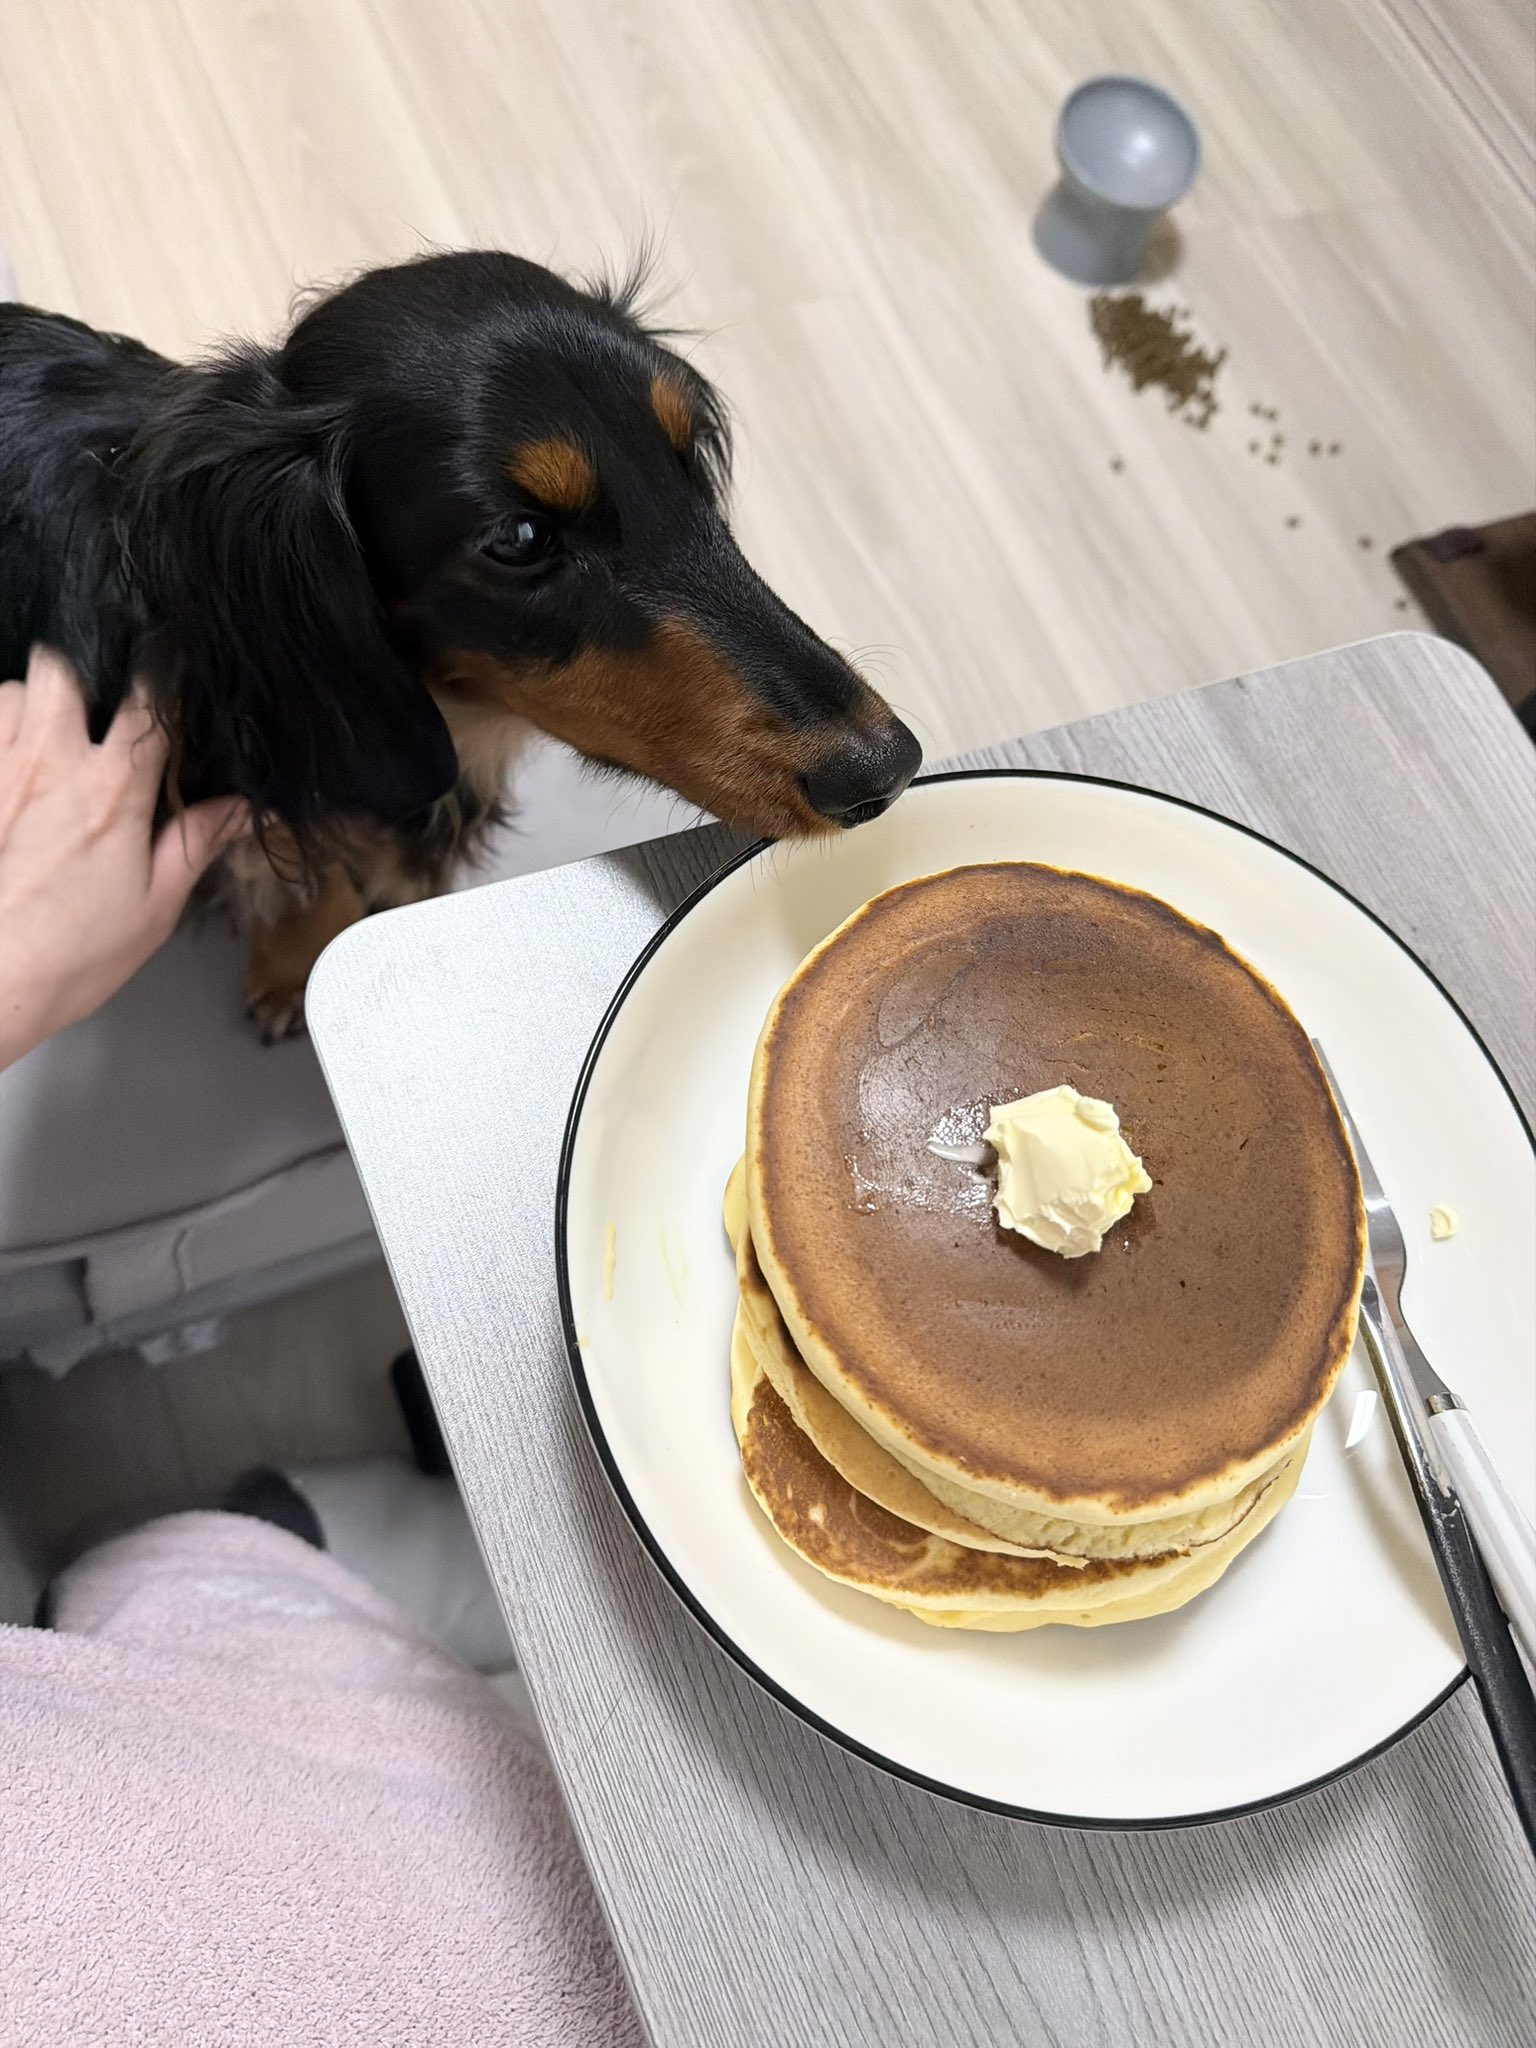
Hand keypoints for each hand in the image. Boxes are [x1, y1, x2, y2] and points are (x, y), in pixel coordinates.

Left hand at [0, 646, 248, 1068]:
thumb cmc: (68, 957)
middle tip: (92, 710)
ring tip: (46, 740)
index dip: (162, 677)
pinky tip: (13, 765)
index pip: (148, 703)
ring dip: (32, 705)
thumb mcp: (153, 909)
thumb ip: (193, 844)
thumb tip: (238, 807)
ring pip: (13, 690)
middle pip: (61, 668)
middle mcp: (49, 765)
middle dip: (80, 677)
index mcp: (111, 792)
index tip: (170, 671)